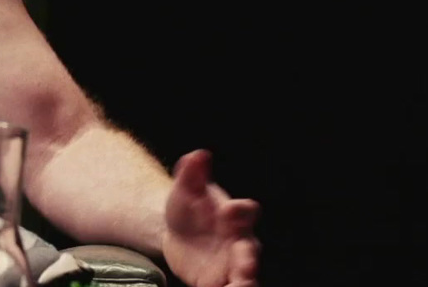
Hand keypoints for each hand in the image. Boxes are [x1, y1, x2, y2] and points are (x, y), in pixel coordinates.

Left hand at [163, 150, 260, 286]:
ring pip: (246, 276)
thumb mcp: (185, 188)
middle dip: (249, 258)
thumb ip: (191, 172)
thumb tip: (198, 154)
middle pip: (251, 250)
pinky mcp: (219, 280)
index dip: (240, 210)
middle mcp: (239, 240)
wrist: (176, 230)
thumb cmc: (188, 206)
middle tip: (246, 265)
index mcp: (234, 215)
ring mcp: (232, 263)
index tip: (228, 210)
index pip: (246, 211)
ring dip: (245, 282)